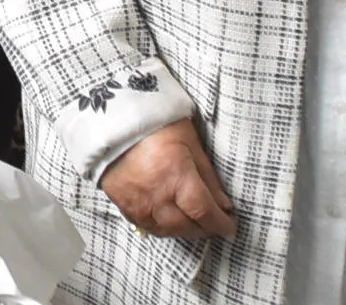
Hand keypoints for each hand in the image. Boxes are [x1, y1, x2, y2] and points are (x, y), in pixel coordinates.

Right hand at [102, 118, 237, 240]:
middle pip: (186, 226)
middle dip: (204, 228)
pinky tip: (169, 220)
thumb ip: (208, 177)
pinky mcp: (121, 202)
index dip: (220, 224)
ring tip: (193, 222)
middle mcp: (156, 194)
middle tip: (214, 224)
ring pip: (165, 230)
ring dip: (183, 230)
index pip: (204, 212)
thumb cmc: (157, 123)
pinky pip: (145, 225)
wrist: (115, 116)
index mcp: (176, 175)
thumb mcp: (191, 143)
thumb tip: (224, 205)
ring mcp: (135, 201)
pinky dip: (161, 227)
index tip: (230, 227)